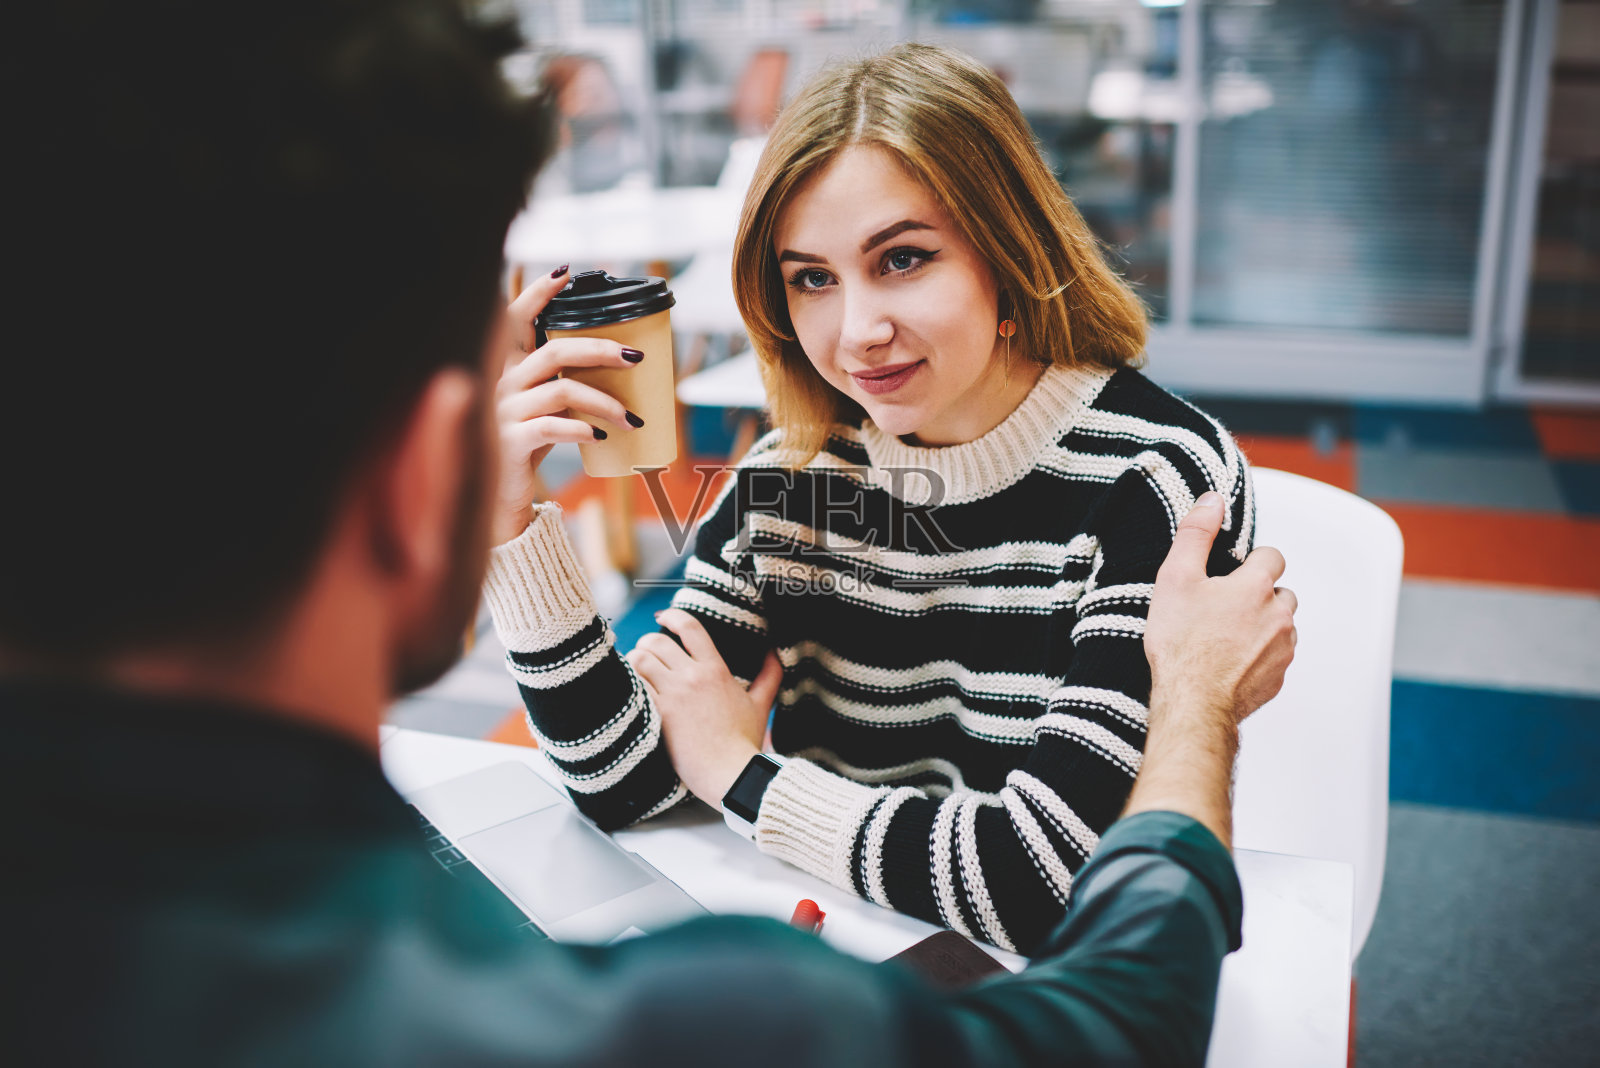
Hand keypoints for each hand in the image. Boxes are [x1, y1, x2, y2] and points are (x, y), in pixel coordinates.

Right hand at [492, 267, 645, 543]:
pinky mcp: (510, 442)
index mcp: (508, 369)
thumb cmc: (529, 445)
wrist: (499, 496)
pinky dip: (581, 429)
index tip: (565, 273)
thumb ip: (564, 382)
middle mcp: (501, 384)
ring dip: (605, 402)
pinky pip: (551, 427)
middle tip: (635, 358)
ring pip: (561, 390)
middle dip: (599, 348)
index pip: (516, 320)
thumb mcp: (544, 408)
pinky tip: (601, 436)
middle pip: (553, 351)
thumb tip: (620, 361)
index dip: (537, 293)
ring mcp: (503, 412)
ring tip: (632, 418)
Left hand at [627, 608, 783, 806]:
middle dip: (647, 642)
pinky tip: (633, 690)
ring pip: (640, 659)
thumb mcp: (761, 704)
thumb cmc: (745, 742)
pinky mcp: (659, 713)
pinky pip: (636, 686)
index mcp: (716, 669)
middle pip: (657, 641)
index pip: (690, 627)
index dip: (672, 616)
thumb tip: (773, 651)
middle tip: (647, 652)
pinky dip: (631, 683)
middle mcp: (693, 676)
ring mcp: (674, 694)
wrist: (730, 773)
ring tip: (636, 670)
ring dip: (634, 661)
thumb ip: (769, 675)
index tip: (664, 618)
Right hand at [1144, 492, 1297, 732]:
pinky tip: (1230, 663)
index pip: (1273, 557)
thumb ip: (1196, 534)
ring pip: (1282, 626)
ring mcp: (1283, 649)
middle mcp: (1279, 615)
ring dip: (1262, 626)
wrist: (1193, 702)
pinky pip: (1276, 658)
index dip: (1251, 563)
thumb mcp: (1176, 578)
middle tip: (1223, 609)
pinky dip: (1259, 656)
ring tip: (1225, 638)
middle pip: (1281, 593)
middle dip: (1259, 597)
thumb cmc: (1181, 642)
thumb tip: (1213, 500)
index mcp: (1257, 586)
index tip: (1229, 576)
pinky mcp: (1278, 678)